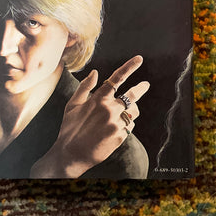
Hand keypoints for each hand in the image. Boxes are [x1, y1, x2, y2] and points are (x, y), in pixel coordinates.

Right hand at [30, 55, 149, 177]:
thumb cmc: (69, 129)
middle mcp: (110, 109)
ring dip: (131, 110)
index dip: (129, 67)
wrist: (71, 155)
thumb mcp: (72, 105)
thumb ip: (84, 87)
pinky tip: (115, 129)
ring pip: (133, 112)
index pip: (117, 78)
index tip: (139, 59)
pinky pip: (130, 127)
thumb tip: (95, 72)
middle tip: (145, 85)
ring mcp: (116, 123)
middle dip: (140, 88)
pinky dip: (126, 125)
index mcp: (98, 99)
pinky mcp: (120, 136)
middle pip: (132, 95)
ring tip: (123, 114)